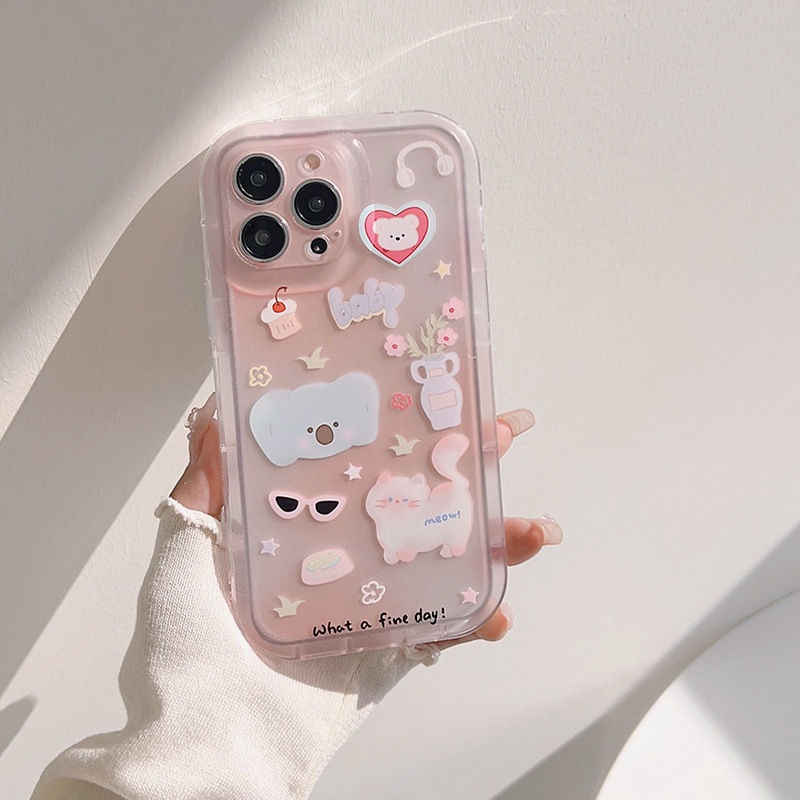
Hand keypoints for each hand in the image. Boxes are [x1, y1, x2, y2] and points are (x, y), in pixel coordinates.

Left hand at [171, 395, 561, 647]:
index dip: (404, 428)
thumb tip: (218, 412)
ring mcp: (373, 601)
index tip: (440, 393)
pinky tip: (500, 614)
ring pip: (446, 561)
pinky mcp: (387, 649)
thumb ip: (205, 486)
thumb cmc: (186, 643)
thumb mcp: (187, 550)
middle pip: (419, 501)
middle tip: (508, 435)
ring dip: (499, 542)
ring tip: (536, 531)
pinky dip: (475, 623)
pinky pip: (441, 631)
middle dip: (470, 467)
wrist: (204, 738)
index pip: (365, 463)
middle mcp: (347, 554)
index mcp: (308, 523)